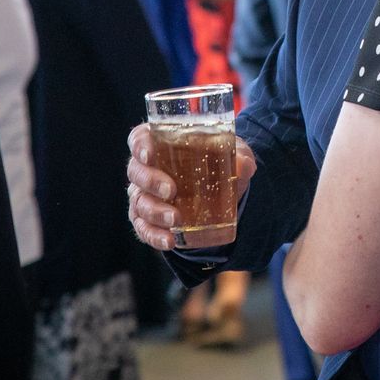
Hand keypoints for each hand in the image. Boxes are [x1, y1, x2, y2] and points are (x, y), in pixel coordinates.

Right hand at [126, 124, 255, 252]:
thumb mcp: (234, 155)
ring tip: (175, 220)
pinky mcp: (148, 219)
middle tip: (171, 190)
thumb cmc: (219, 162)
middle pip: (136, 172)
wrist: (221, 191)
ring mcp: (144, 195)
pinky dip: (154, 236)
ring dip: (155, 212)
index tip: (149, 154)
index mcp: (161, 143)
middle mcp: (147, 168)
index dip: (139, 145)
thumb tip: (243, 165)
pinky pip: (143, 228)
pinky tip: (169, 241)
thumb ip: (241, 158)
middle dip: (151, 181)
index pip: (140, 138)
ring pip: (139, 202)